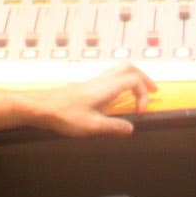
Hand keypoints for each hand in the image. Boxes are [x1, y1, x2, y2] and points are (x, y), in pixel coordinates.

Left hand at [0, 66, 157, 138]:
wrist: (42, 107)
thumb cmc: (64, 115)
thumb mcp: (92, 127)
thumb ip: (113, 127)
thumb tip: (131, 129)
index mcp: (106, 88)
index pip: (134, 81)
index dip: (143, 94)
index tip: (140, 112)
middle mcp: (102, 81)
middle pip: (129, 67)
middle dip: (144, 78)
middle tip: (153, 90)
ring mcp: (94, 81)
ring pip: (119, 70)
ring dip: (133, 78)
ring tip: (139, 91)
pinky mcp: (87, 86)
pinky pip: (110, 76)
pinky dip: (121, 82)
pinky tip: (117, 96)